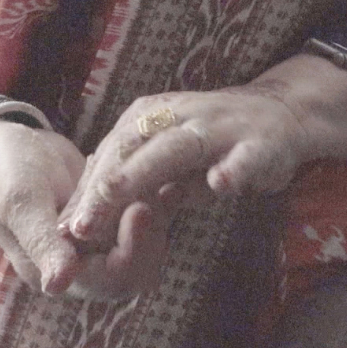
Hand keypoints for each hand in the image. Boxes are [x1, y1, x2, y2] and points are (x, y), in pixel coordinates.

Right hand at [0, 119, 165, 300]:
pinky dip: (158, 206)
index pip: (110, 279)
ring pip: (146, 250)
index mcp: (54, 274)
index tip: (141, 208)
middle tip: (162, 192)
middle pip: (136, 271)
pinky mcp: (113, 226)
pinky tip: (168, 182)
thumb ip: (42, 242)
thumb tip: (56, 285)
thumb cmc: (4, 173)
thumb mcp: (20, 203)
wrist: (8, 147)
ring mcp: (99, 248)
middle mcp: (81, 270)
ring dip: (160, 220)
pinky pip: (144, 226)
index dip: (132, 248)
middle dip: (153, 234)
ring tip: (167, 184)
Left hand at [61, 55, 346, 251]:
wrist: (283, 114)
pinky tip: (219, 185)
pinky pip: (243, 157)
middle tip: (78, 228)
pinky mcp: (257, 143)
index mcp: (147, 119)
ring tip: (117, 199)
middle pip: (130, 152)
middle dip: (102, 190)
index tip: (64, 233)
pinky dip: (232, 169)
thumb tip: (86, 224)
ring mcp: (217, 127)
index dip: (86, 195)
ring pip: (175, 150)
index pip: (108, 157)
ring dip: (143, 175)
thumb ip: (135, 189)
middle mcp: (176, 116)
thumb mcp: (168, 164)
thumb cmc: (216, 144)